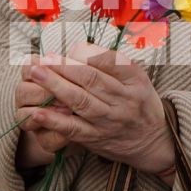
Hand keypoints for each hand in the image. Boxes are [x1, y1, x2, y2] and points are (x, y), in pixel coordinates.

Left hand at [22, 42, 174, 173]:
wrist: (154, 141)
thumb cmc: (140, 102)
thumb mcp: (137, 77)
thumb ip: (111, 62)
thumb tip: (77, 49)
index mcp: (135, 79)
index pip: (108, 61)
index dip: (84, 53)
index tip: (67, 49)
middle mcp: (124, 99)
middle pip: (91, 79)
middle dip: (63, 66)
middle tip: (43, 58)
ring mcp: (109, 121)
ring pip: (80, 102)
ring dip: (55, 86)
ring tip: (36, 73)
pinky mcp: (96, 138)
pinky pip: (73, 129)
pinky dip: (54, 121)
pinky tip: (37, 113)